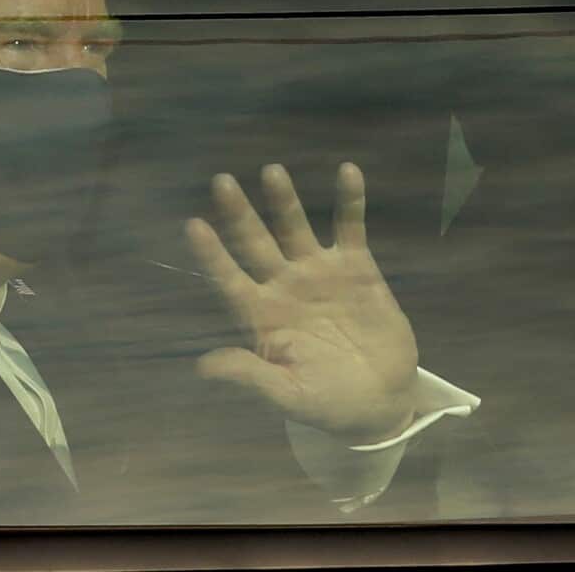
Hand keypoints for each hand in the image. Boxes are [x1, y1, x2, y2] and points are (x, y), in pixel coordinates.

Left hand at [185, 162, 418, 443]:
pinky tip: (348, 171)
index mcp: (262, 317)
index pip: (229, 279)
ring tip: (272, 171)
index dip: (212, 254)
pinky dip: (350, 201)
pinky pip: (350, 227)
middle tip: (221, 181)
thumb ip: (251, 376)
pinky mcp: (357, 267)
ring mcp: (319, 273)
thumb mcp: (289, 396)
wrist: (381, 400)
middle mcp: (284, 287)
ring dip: (284, 201)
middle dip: (239, 214)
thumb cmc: (328, 403)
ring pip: (295, 228)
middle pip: (255, 243)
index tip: (193, 224)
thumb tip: (203, 366)